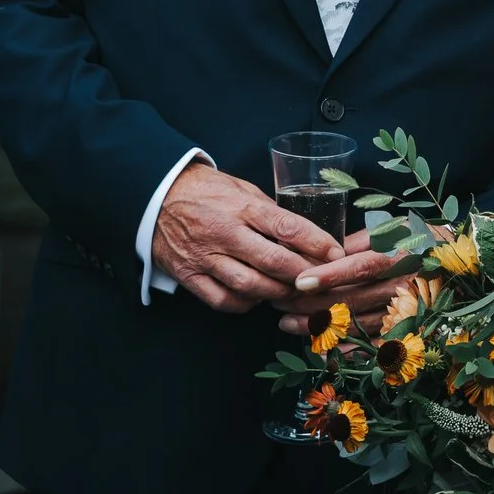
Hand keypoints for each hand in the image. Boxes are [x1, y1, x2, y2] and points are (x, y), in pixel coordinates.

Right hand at [151, 162, 341, 312]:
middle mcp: (224, 232)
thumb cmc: (207, 191)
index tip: (335, 253)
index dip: (316, 243)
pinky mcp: (189, 275)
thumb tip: (303, 236)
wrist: (158, 195)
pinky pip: (222, 300)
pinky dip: (244, 304)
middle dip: (301, 274)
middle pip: (272, 261)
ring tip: (291, 291)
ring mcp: (205, 257)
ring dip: (276, 293)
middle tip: (319, 280)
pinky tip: (257, 298)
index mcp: (241, 206)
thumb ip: (269, 212)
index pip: (287, 226)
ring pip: (248, 286)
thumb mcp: (242, 189)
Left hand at [278, 227, 409, 336]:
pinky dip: (344, 349)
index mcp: (401, 257)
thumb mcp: (394, 229)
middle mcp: (405, 287)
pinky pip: (371, 345)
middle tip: (279, 300)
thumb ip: (359, 241)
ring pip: (356, 324)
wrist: (459, 266)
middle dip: (311, 302)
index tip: (299, 281)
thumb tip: (323, 252)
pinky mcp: (406, 332)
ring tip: (287, 322)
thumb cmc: (421, 241)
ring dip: (319, 326)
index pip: (361, 267)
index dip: (330, 276)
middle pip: (352, 298)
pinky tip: (319, 347)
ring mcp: (406, 313)